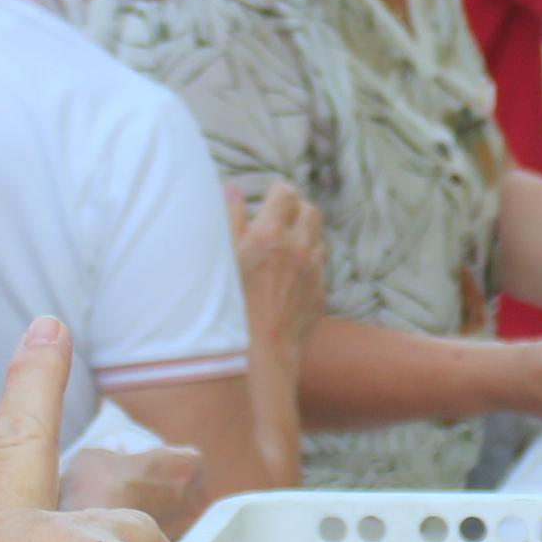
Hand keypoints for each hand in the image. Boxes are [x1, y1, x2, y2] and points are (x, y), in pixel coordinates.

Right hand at [228, 181, 324, 353]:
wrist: (257, 353)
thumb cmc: (229, 305)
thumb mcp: (221, 257)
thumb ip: (229, 218)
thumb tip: (232, 188)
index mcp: (270, 234)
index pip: (287, 193)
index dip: (277, 194)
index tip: (268, 201)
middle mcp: (297, 248)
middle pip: (310, 211)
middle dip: (296, 210)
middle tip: (278, 221)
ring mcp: (313, 271)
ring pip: (317, 238)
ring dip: (303, 237)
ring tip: (282, 249)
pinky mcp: (320, 293)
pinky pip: (318, 267)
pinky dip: (307, 263)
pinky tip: (287, 277)